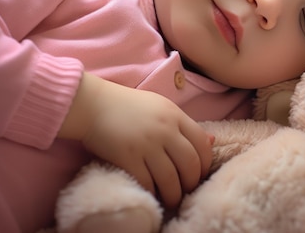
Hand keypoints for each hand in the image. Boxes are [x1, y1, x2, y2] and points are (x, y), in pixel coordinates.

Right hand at [59, 72, 213, 206]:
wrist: (93, 104)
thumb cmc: (128, 106)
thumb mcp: (162, 107)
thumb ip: (184, 124)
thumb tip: (211, 141)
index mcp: (175, 115)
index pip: (202, 143)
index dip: (205, 163)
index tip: (199, 173)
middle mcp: (165, 130)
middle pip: (190, 164)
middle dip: (191, 182)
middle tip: (186, 191)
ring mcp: (147, 144)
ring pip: (170, 178)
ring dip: (174, 194)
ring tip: (171, 199)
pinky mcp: (128, 157)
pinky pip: (147, 182)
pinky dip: (152, 192)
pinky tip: (152, 194)